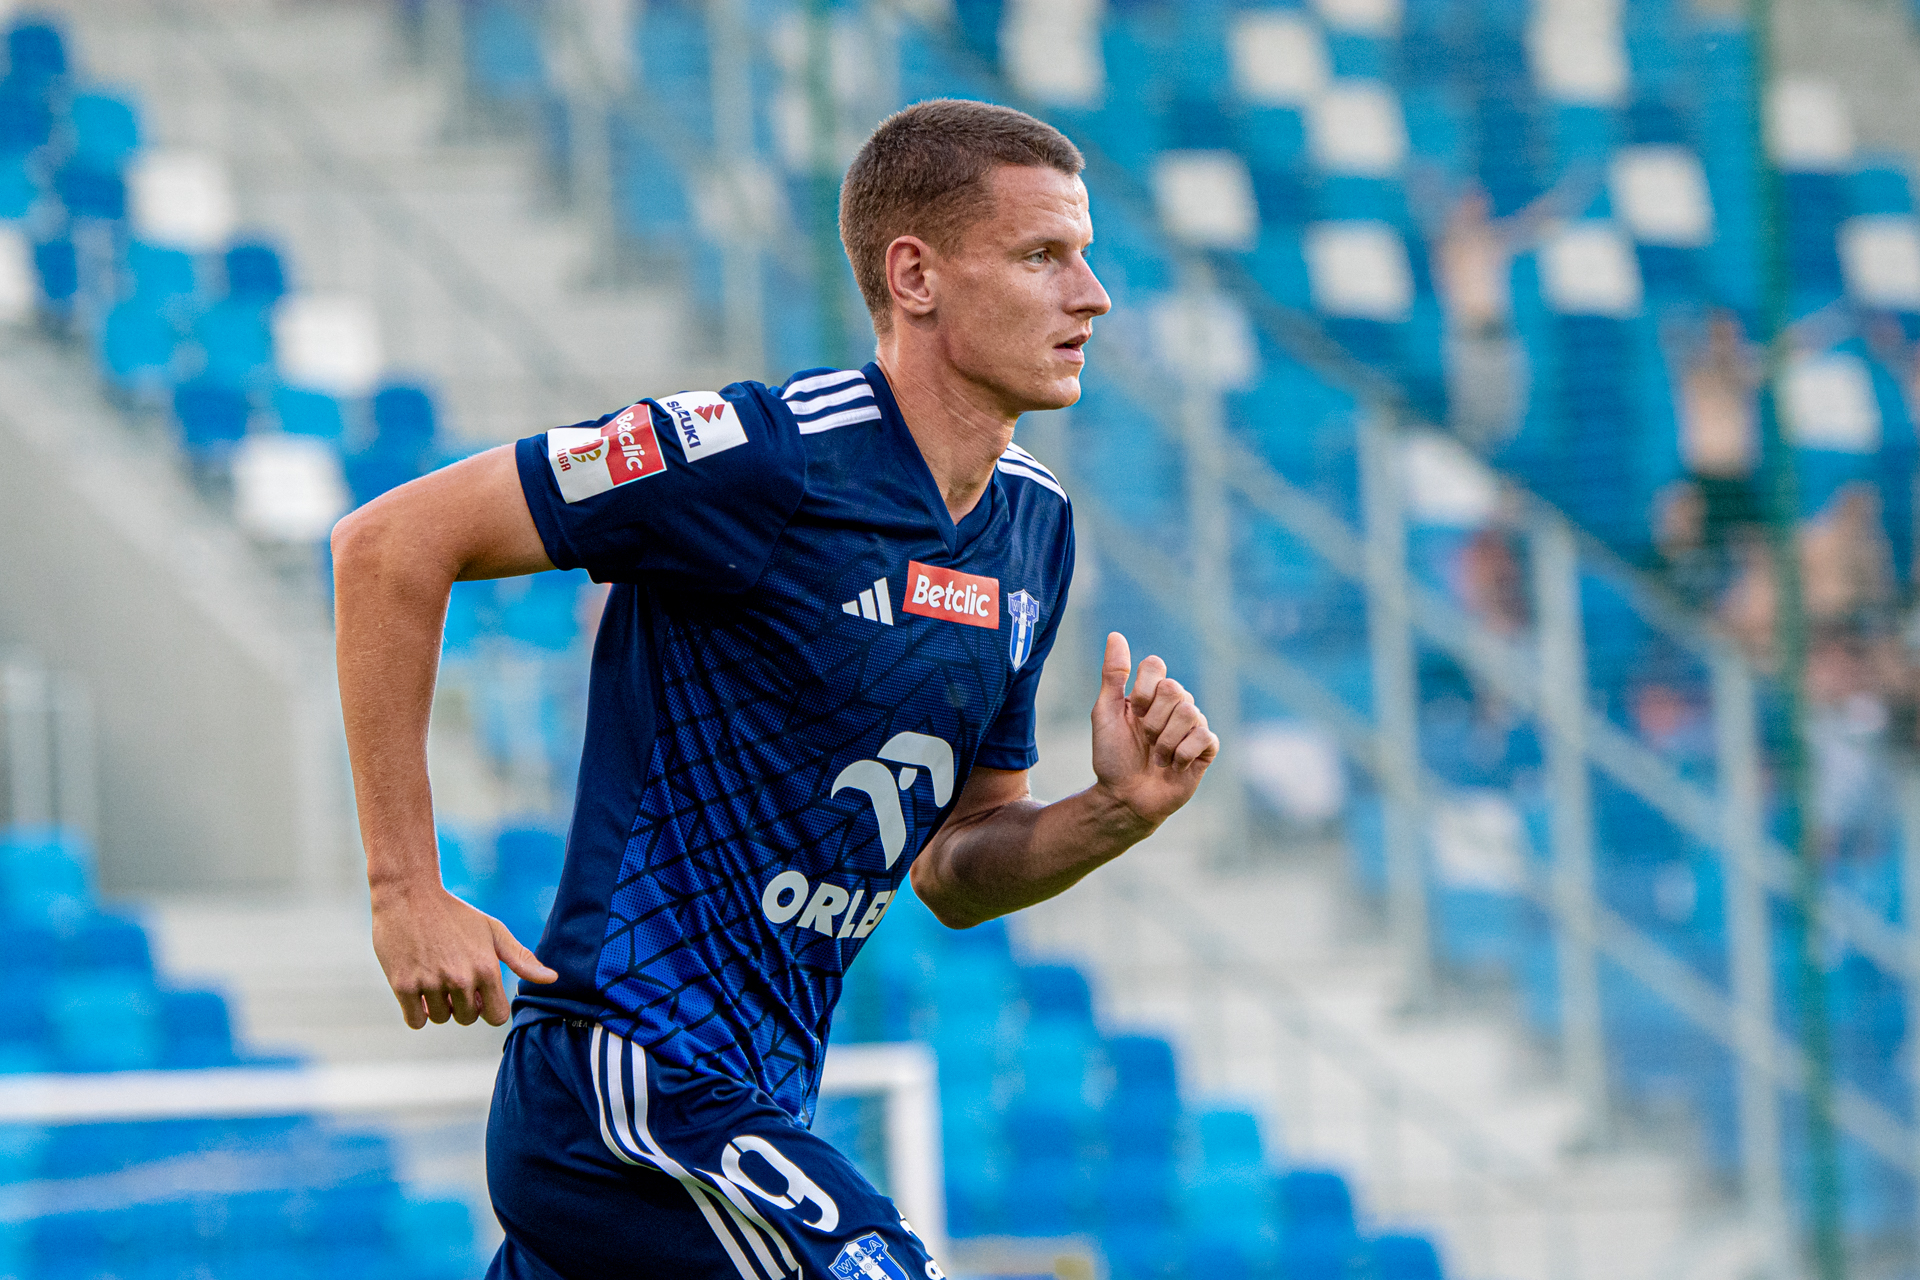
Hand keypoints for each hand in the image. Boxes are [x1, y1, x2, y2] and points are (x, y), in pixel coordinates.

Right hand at [371, 883, 557, 1028]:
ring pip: (440, 1019)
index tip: (479, 994)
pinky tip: (418, 988)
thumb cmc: (455, 914)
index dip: (489, 1008)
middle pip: (467, 1019)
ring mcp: (431, 983)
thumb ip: (522, 959)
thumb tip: (553, 978)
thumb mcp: (493, 931)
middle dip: (462, 1006)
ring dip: (438, 1006)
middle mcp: (460, 978)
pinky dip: (417, 1011)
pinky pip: (415, 1021)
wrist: (409, 896)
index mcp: (486, 968)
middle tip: (453, 979)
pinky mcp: (403, 985)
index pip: (496, 1016)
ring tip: (435, 978)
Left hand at [1089, 631, 1218, 828]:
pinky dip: (1182, 754)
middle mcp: (1175, 705)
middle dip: (1152, 720)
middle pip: (1174, 689)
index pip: (1156, 665)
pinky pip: (1204, 736)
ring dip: (1165, 742)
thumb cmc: (1112, 756)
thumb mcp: (1105, 713)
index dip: (1142, 690)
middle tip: (1144, 740)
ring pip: (1189, 713)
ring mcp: (1193, 725)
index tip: (1132, 712)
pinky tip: (1174, 766)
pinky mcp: (1207, 748)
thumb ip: (1112, 674)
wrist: (1125, 798)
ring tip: (1157, 757)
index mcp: (1151, 693)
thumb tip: (1115, 635)